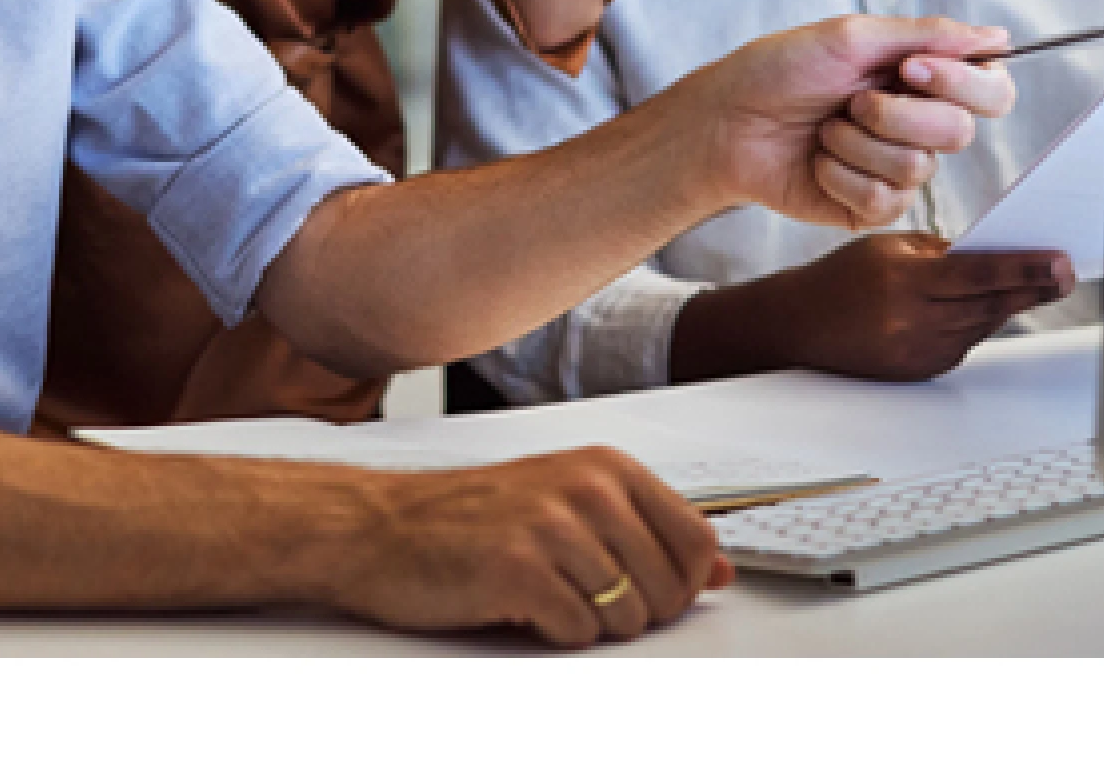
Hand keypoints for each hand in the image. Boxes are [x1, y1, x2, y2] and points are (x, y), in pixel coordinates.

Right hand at [320, 447, 729, 646]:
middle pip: (668, 590)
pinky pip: (577, 634)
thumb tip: (721, 571)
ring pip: (626, 617)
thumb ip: (647, 530)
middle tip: (580, 597)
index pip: (698, 541)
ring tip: (547, 597)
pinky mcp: (520, 570)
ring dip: (590, 626)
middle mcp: (588, 487)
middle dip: (634, 613)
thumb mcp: (569, 502)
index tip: (651, 593)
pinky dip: (555, 635)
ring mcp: (554, 527)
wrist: (382, 527)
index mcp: (608, 467)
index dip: (684, 586)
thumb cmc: (475, 519)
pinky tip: (521, 607)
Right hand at [673, 235, 1075, 384]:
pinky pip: (965, 343)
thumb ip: (942, 253)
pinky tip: (995, 305)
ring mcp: (918, 353)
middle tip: (1067, 272)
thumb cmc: (843, 278)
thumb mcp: (889, 247)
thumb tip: (995, 257)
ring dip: (1012, 303)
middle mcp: (913, 322)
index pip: (979, 273)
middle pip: (990, 303)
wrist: (799, 328)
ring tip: (1042, 281)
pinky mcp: (921, 372)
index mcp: (904, 281)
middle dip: (1033, 287)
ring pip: (983, 325)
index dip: (1025, 268)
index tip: (1061, 261)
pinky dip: (981, 322)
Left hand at [685, 16, 1017, 230]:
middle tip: (851, 100)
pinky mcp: (869, 206)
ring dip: (857, 142)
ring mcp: (895, 168)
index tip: (909, 70)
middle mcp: (917, 123)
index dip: (964, 83)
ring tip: (824, 128)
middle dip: (897, 114)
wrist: (726, 120)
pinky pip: (885, 200)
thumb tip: (998, 37)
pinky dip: (841, 174)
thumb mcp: (852, 37)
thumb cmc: (781, 69)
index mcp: (922, 78)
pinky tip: (817, 160)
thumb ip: (928, 36)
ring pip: (918, 167)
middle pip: (960, 132)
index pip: (991, 89)